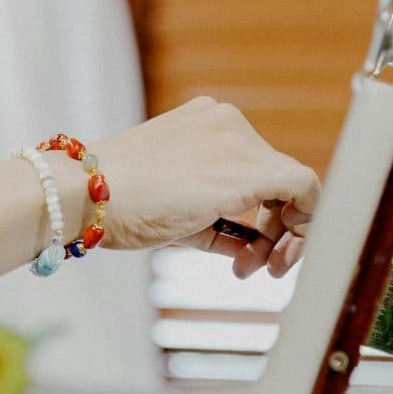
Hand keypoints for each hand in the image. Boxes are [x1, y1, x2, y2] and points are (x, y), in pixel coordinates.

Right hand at [88, 97, 319, 277]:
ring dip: (285, 236)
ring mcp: (239, 140)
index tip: (251, 251)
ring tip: (254, 269)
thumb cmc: (118, 205)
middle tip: (256, 267)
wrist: (88, 195)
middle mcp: (227, 123)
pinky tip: (282, 257)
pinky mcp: (248, 167)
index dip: (262, 215)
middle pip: (277, 180)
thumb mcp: (178, 213)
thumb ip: (220, 225)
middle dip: (273, 230)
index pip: (256, 170)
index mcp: (207, 124)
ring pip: (294, 186)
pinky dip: (304, 225)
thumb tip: (253, 248)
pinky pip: (304, 189)